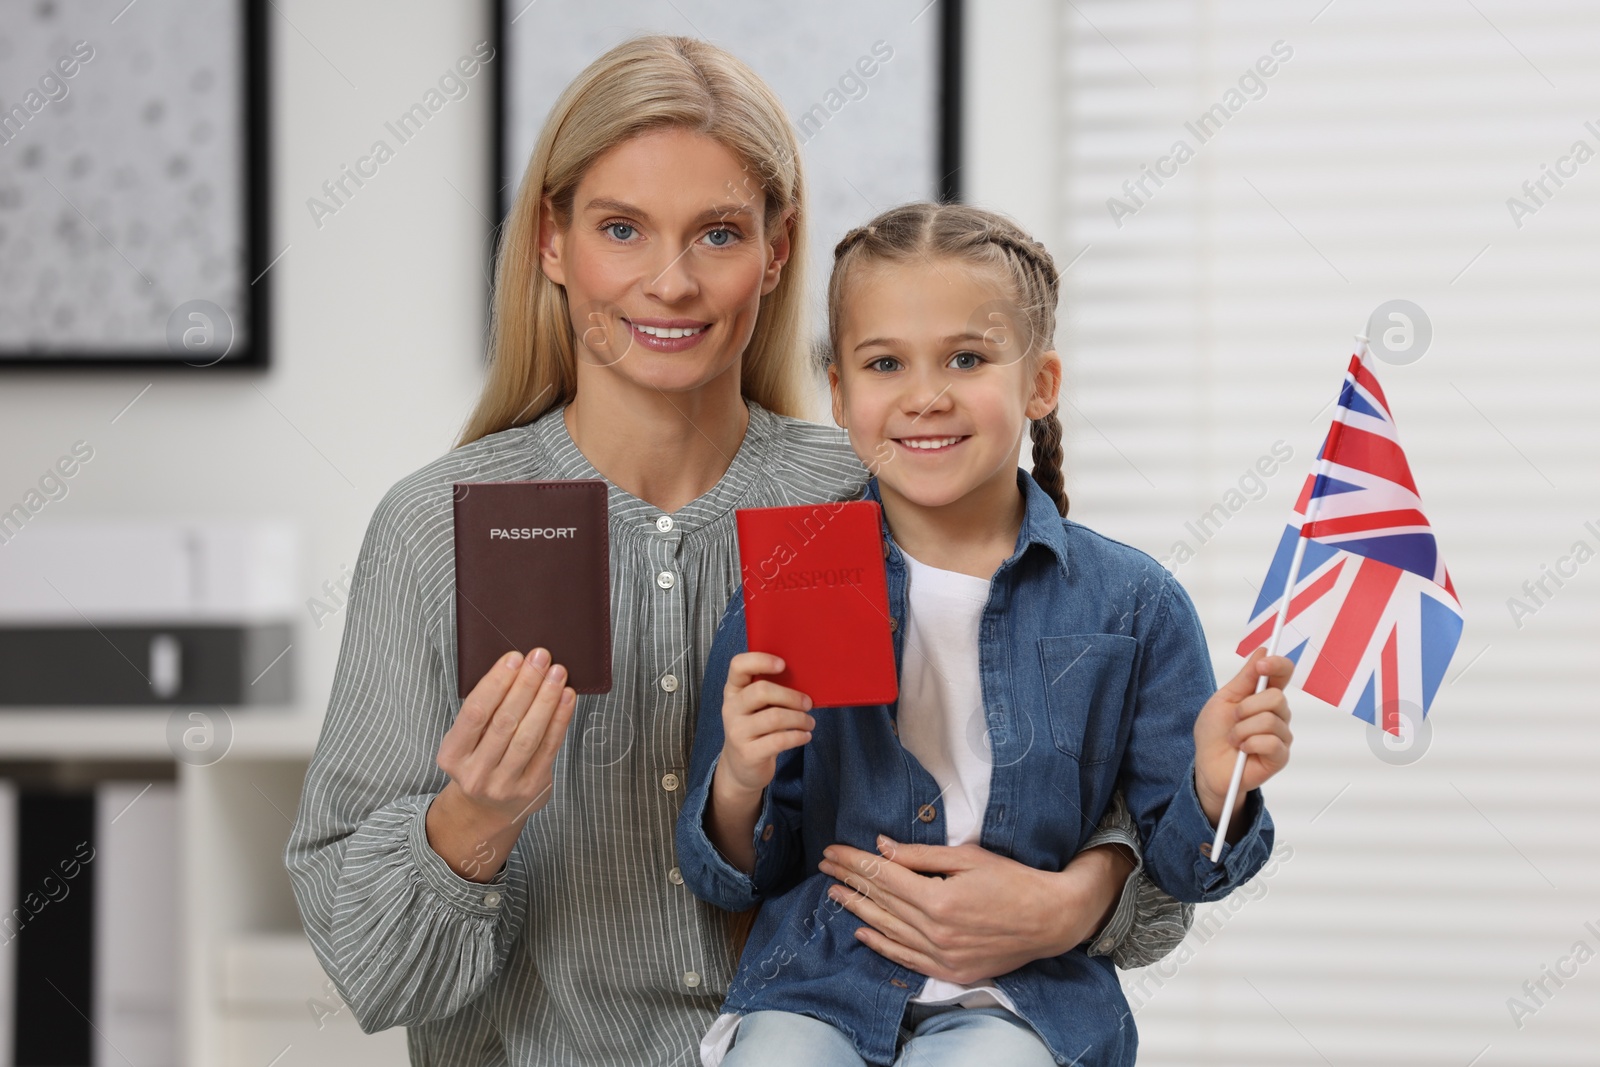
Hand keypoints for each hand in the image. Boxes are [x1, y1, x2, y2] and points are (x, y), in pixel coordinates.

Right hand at [426, 648, 576, 880]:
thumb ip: (486, 710)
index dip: (496, 683)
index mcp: (452, 755)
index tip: (514, 658)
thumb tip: (518, 668)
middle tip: (541, 657)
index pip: (475, 713)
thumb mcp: (467, 740)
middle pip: (505, 722)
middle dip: (526, 685)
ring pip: (529, 735)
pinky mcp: (532, 788)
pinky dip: (560, 719)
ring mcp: (505, 784)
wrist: (487, 810)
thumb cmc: (480, 760)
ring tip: (557, 674)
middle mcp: (476, 773)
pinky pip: (549, 748)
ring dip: (546, 700)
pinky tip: (566, 698)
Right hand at [715, 651, 814, 796]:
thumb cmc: (756, 729)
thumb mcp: (756, 708)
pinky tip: (805, 736)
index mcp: (733, 690)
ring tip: (809, 722)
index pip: (738, 665)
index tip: (783, 665)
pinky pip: (779, 740)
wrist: (741, 768)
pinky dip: (798, 736)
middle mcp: (731, 709)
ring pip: (774, 717)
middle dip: (791, 696)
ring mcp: (737, 732)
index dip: (761, 660)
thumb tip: (804, 678)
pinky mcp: (748, 753)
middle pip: (762, 691)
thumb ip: (770, 691)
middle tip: (808, 703)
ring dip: (799, 718)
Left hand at [817, 837, 1123, 984]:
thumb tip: (882, 848)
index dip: (855, 861)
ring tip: (835, 894)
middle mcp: (936, 931)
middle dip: (850, 881)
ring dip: (857, 911)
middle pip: (880, 901)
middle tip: (826, 866)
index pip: (883, 876)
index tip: (833, 850)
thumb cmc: (1012, 881)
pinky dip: (881, 945)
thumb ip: (921, 855)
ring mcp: (942, 955)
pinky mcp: (951, 970)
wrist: (1050, 919)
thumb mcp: (968, 857)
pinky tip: (862, 933)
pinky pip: (906, 958)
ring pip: (887, 930)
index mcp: (939, 898)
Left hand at [1193, 648, 1293, 828]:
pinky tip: (1243, 750)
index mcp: (1263, 696)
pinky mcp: (1280, 756)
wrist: (1208, 765)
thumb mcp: (1224, 700)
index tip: (1262, 664)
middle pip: (1276, 696)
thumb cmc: (1215, 733)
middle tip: (1234, 719)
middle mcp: (1278, 713)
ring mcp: (1281, 735)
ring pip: (1269, 719)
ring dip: (1242, 729)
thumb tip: (1263, 650)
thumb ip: (1245, 677)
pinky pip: (1271, 742)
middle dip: (1246, 707)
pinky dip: (1249, 744)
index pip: (1283, 673)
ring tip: (1235, 739)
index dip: (1277, 664)